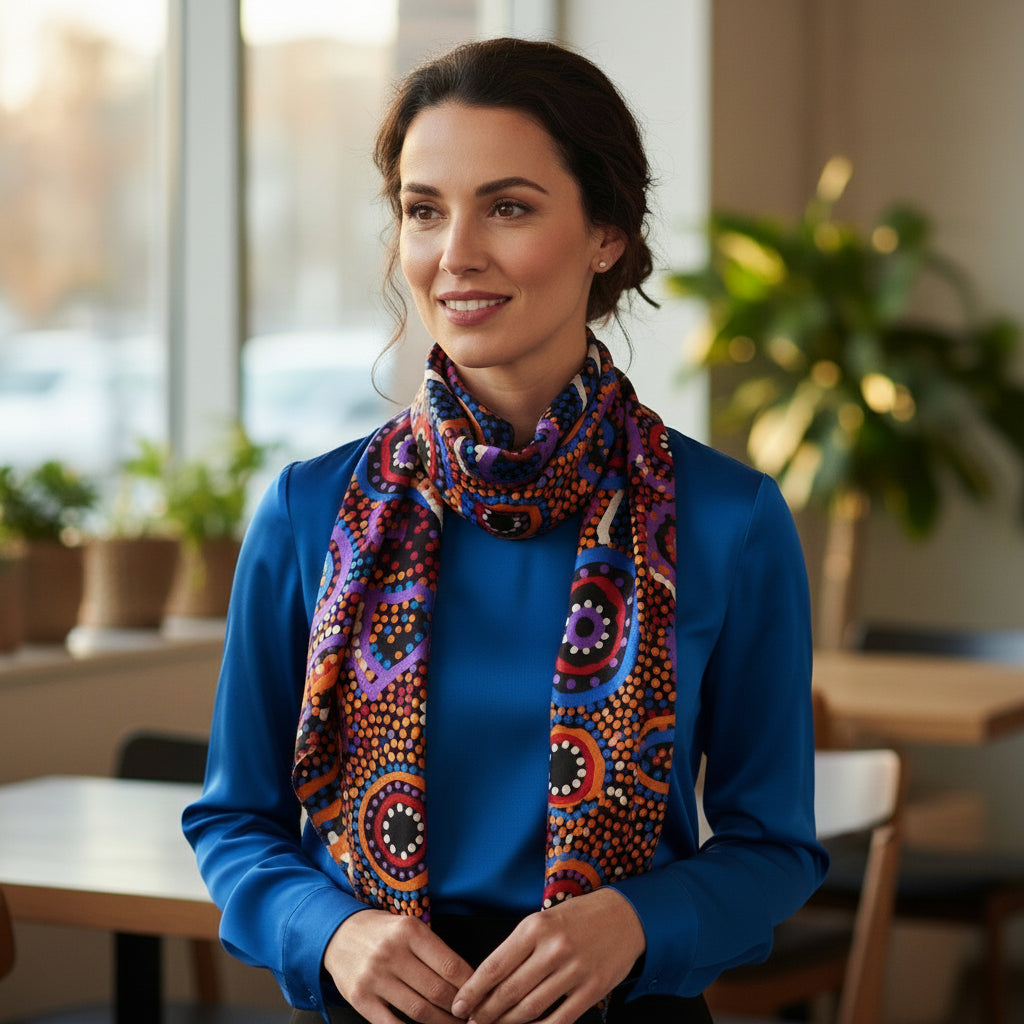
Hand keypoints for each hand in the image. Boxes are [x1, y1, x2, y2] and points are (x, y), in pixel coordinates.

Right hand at [323, 909, 474, 1023]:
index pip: (450, 965)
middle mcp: (392, 952)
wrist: (337, 933)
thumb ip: (433, 950)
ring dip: (441, 1023)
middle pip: (437, 990)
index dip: (469, 987)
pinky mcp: (360, 998)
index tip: (479, 997)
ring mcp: (374, 977)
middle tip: (471, 1017)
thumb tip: (465, 981)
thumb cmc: (380, 931)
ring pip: (419, 1011)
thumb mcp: (408, 927)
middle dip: (458, 1009)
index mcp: (409, 930)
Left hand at [450, 888, 645, 1023]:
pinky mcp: (592, 990)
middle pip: (509, 992)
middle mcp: (553, 949)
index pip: (494, 966)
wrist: (624, 916)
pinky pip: (559, 1020)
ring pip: (531, 1009)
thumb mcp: (543, 920)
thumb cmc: (577, 917)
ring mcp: (574, 971)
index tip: (459, 1005)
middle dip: (486, 1013)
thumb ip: (518, 947)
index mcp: (535, 927)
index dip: (473, 991)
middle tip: (472, 1022)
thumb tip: (489, 981)